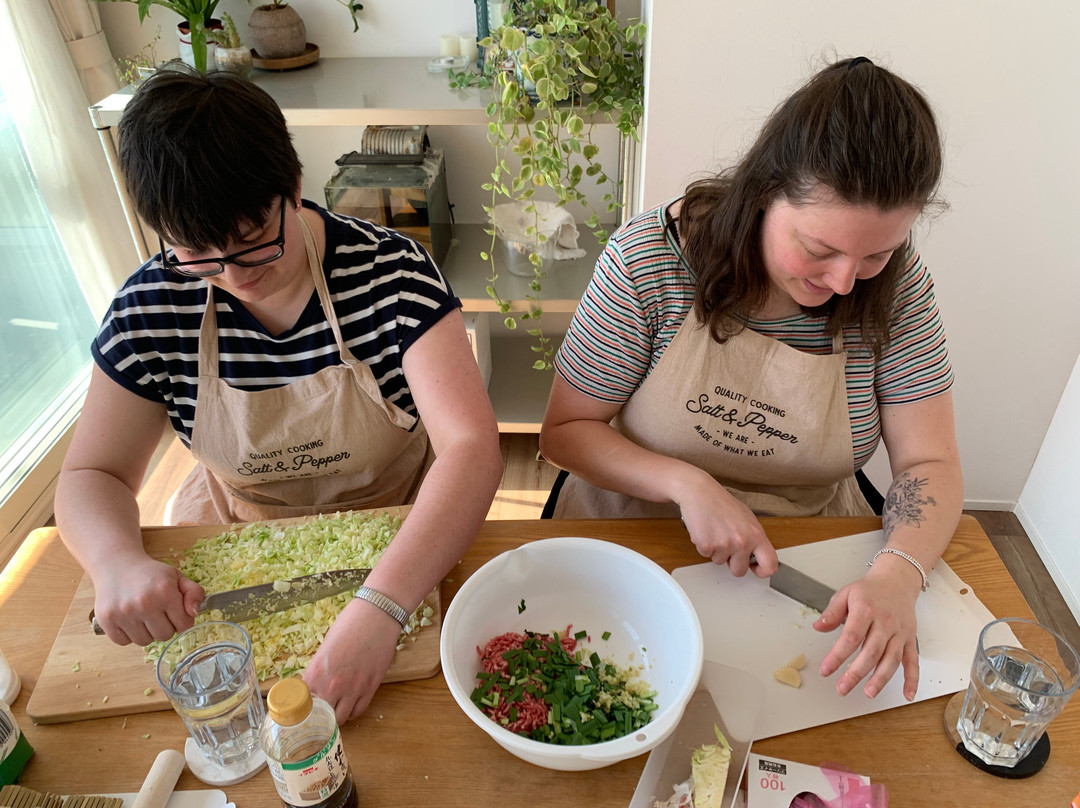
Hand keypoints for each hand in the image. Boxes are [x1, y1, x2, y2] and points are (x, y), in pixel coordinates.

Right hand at [93, 555, 203, 645]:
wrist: (116, 565)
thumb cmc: (149, 574)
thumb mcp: (177, 577)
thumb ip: (194, 593)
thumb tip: (194, 613)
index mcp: (165, 592)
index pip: (184, 625)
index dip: (182, 621)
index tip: (175, 614)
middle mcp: (145, 603)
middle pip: (164, 636)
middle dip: (165, 627)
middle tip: (158, 613)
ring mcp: (124, 613)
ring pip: (144, 641)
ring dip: (146, 632)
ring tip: (143, 616)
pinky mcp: (107, 620)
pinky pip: (123, 642)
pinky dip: (127, 635)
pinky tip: (129, 619)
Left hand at [303, 597, 402, 724]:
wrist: (377, 615)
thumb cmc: (349, 624)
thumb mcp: (325, 646)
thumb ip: (319, 669)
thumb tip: (315, 683)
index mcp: (316, 672)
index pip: (302, 703)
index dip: (302, 706)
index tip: (304, 706)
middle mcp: (333, 685)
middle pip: (320, 716)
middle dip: (318, 715)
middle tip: (319, 710)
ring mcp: (353, 689)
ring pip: (340, 718)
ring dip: (336, 716)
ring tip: (336, 707)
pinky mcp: (371, 688)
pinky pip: (358, 711)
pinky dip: (352, 711)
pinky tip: (350, 704)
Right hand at [674, 469, 776, 576]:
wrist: (700, 492)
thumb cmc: (722, 503)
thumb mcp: (747, 519)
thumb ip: (753, 539)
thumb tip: (757, 556)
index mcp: (756, 534)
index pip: (770, 564)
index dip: (762, 571)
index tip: (755, 568)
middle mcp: (742, 541)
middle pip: (740, 571)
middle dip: (732, 563)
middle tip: (727, 547)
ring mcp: (724, 545)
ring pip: (720, 562)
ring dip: (716, 551)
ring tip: (715, 531)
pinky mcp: (706, 545)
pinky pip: (706, 555)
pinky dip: (704, 546)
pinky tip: (706, 531)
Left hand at [814, 568, 920, 699]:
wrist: (897, 580)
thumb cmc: (869, 590)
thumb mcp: (845, 594)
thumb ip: (832, 613)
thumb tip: (818, 627)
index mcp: (866, 610)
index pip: (851, 637)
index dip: (837, 656)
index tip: (826, 669)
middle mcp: (885, 623)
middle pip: (871, 652)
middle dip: (856, 673)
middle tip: (842, 688)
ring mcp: (899, 633)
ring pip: (891, 659)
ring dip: (881, 679)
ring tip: (868, 693)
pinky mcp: (910, 639)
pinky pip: (913, 661)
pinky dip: (912, 679)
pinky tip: (908, 694)